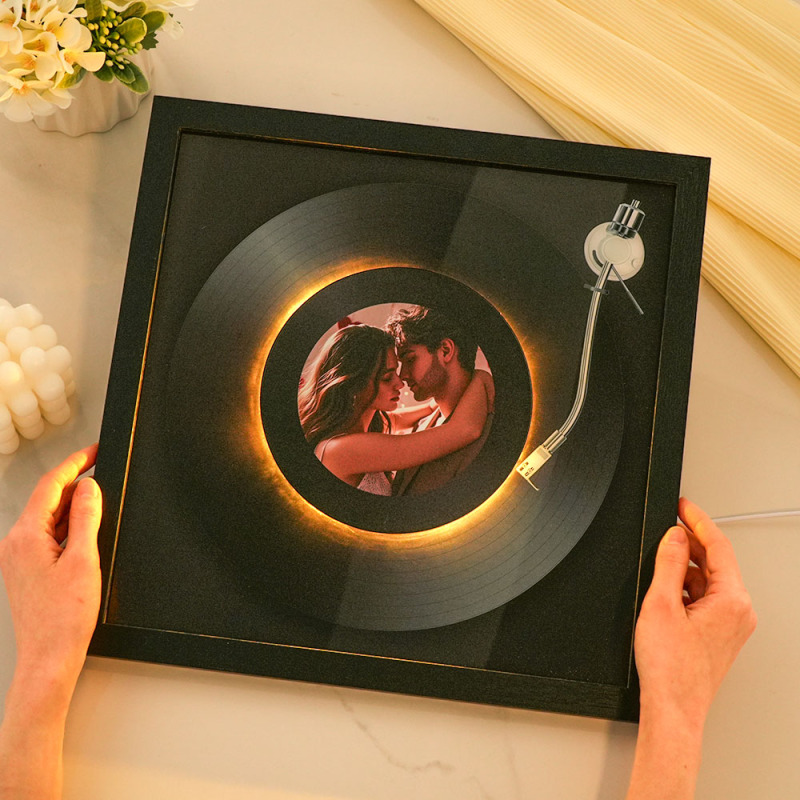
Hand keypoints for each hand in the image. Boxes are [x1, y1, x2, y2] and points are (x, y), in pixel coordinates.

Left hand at [0, 444, 102, 704]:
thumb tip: (89, 488)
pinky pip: (47, 536)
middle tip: (104, 475)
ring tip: (101, 509)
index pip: (50, 486)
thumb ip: (87, 517)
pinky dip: (68, 529)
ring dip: (74, 509)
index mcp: (26, 536)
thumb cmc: (64, 619)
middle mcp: (16, 544)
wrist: (48, 659)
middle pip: (47, 500)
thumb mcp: (85, 559)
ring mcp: (19, 557)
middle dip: (76, 485)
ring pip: (48, 518)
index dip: (74, 464)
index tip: (93, 451)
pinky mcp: (26, 570)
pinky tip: (86, 535)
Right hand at [634, 497, 756, 728]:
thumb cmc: (671, 668)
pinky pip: (705, 598)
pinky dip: (685, 588)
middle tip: (666, 528)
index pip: (718, 546)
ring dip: (683, 568)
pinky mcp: (720, 633)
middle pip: (715, 562)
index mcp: (732, 601)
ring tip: (657, 569)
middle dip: (688, 543)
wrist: (673, 708)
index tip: (683, 505)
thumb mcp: (661, 604)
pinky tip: (664, 591)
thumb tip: (673, 536)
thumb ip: (668, 563)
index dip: (697, 520)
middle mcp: (739, 611)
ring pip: (708, 580)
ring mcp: (731, 623)